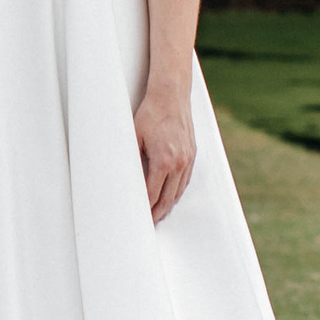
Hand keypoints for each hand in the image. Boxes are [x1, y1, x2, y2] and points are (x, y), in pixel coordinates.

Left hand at [135, 86, 196, 223]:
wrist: (171, 96)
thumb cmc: (150, 114)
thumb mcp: (134, 136)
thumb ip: (132, 160)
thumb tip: (127, 180)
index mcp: (163, 161)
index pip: (153, 195)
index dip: (145, 209)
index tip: (139, 218)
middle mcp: (179, 164)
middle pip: (168, 199)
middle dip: (157, 213)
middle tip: (148, 223)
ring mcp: (188, 159)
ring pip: (179, 191)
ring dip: (168, 205)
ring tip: (158, 213)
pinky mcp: (192, 154)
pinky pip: (185, 180)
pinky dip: (177, 191)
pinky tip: (170, 195)